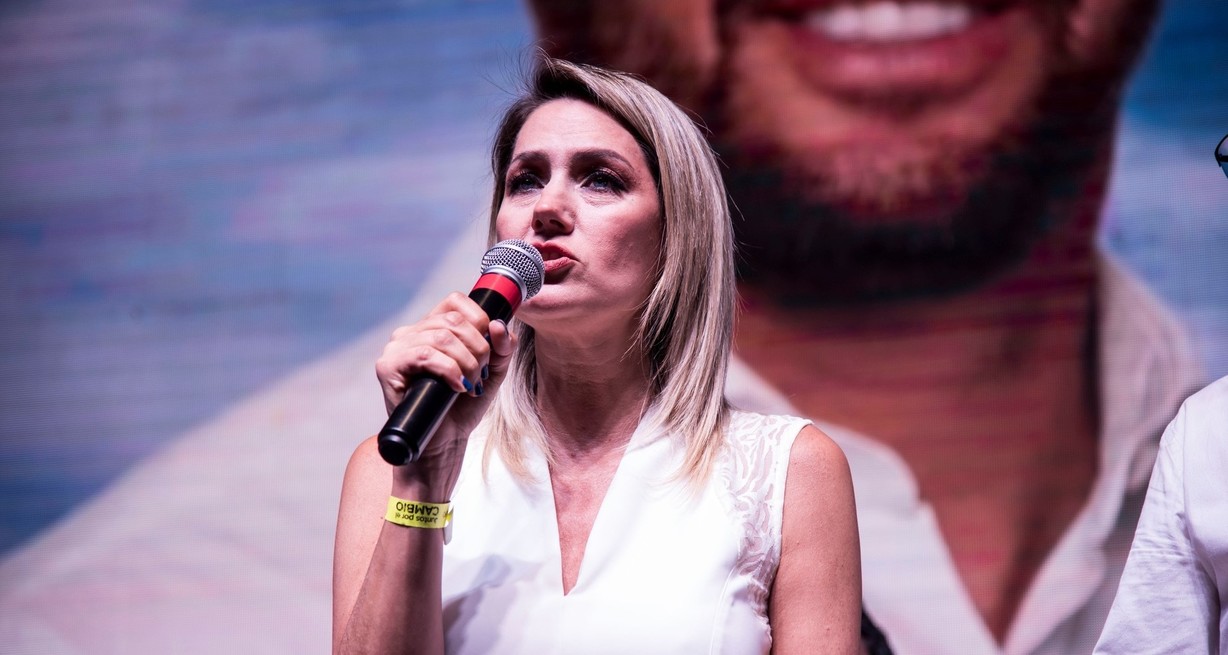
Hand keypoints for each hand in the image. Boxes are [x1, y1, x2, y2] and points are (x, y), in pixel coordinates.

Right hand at [374, 292, 517, 493]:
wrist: (443, 443)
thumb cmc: (462, 407)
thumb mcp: (491, 373)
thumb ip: (502, 349)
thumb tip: (499, 325)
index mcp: (432, 327)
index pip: (455, 301)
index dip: (479, 318)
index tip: (490, 345)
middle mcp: (411, 332)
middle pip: (453, 319)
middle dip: (478, 347)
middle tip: (480, 374)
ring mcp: (397, 348)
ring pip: (441, 337)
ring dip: (466, 362)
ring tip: (470, 384)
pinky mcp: (388, 367)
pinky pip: (424, 355)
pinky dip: (448, 370)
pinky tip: (456, 387)